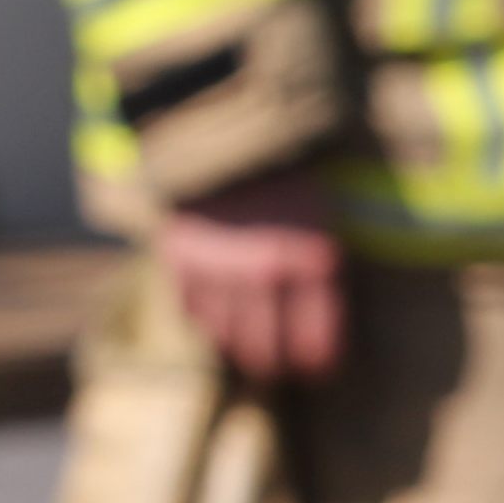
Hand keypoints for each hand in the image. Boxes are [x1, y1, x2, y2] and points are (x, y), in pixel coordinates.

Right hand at [159, 167, 345, 383]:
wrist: (225, 132)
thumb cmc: (287, 179)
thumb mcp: (323, 218)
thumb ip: (324, 274)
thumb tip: (324, 334)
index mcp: (310, 257)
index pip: (316, 340)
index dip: (319, 363)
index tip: (320, 369)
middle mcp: (263, 269)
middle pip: (267, 351)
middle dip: (279, 366)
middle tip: (284, 367)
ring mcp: (218, 269)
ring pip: (228, 340)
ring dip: (241, 349)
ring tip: (251, 350)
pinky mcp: (179, 262)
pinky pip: (193, 315)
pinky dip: (207, 320)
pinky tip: (220, 315)